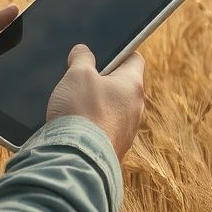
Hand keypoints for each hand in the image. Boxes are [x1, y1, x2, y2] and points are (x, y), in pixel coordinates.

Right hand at [47, 45, 145, 159]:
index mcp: (133, 85)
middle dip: (103, 82)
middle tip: (81, 80)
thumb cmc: (81, 111)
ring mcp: (127, 132)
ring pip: (114, 111)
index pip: (134, 59)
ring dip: (97, 106)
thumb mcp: (77, 74)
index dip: (119, 52)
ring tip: (74, 106)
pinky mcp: (115, 150)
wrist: (78, 160)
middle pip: (123, 86)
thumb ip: (82, 58)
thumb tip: (83, 51)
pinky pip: (106, 131)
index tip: (103, 54)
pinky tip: (76, 128)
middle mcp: (136, 109)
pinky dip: (93, 127)